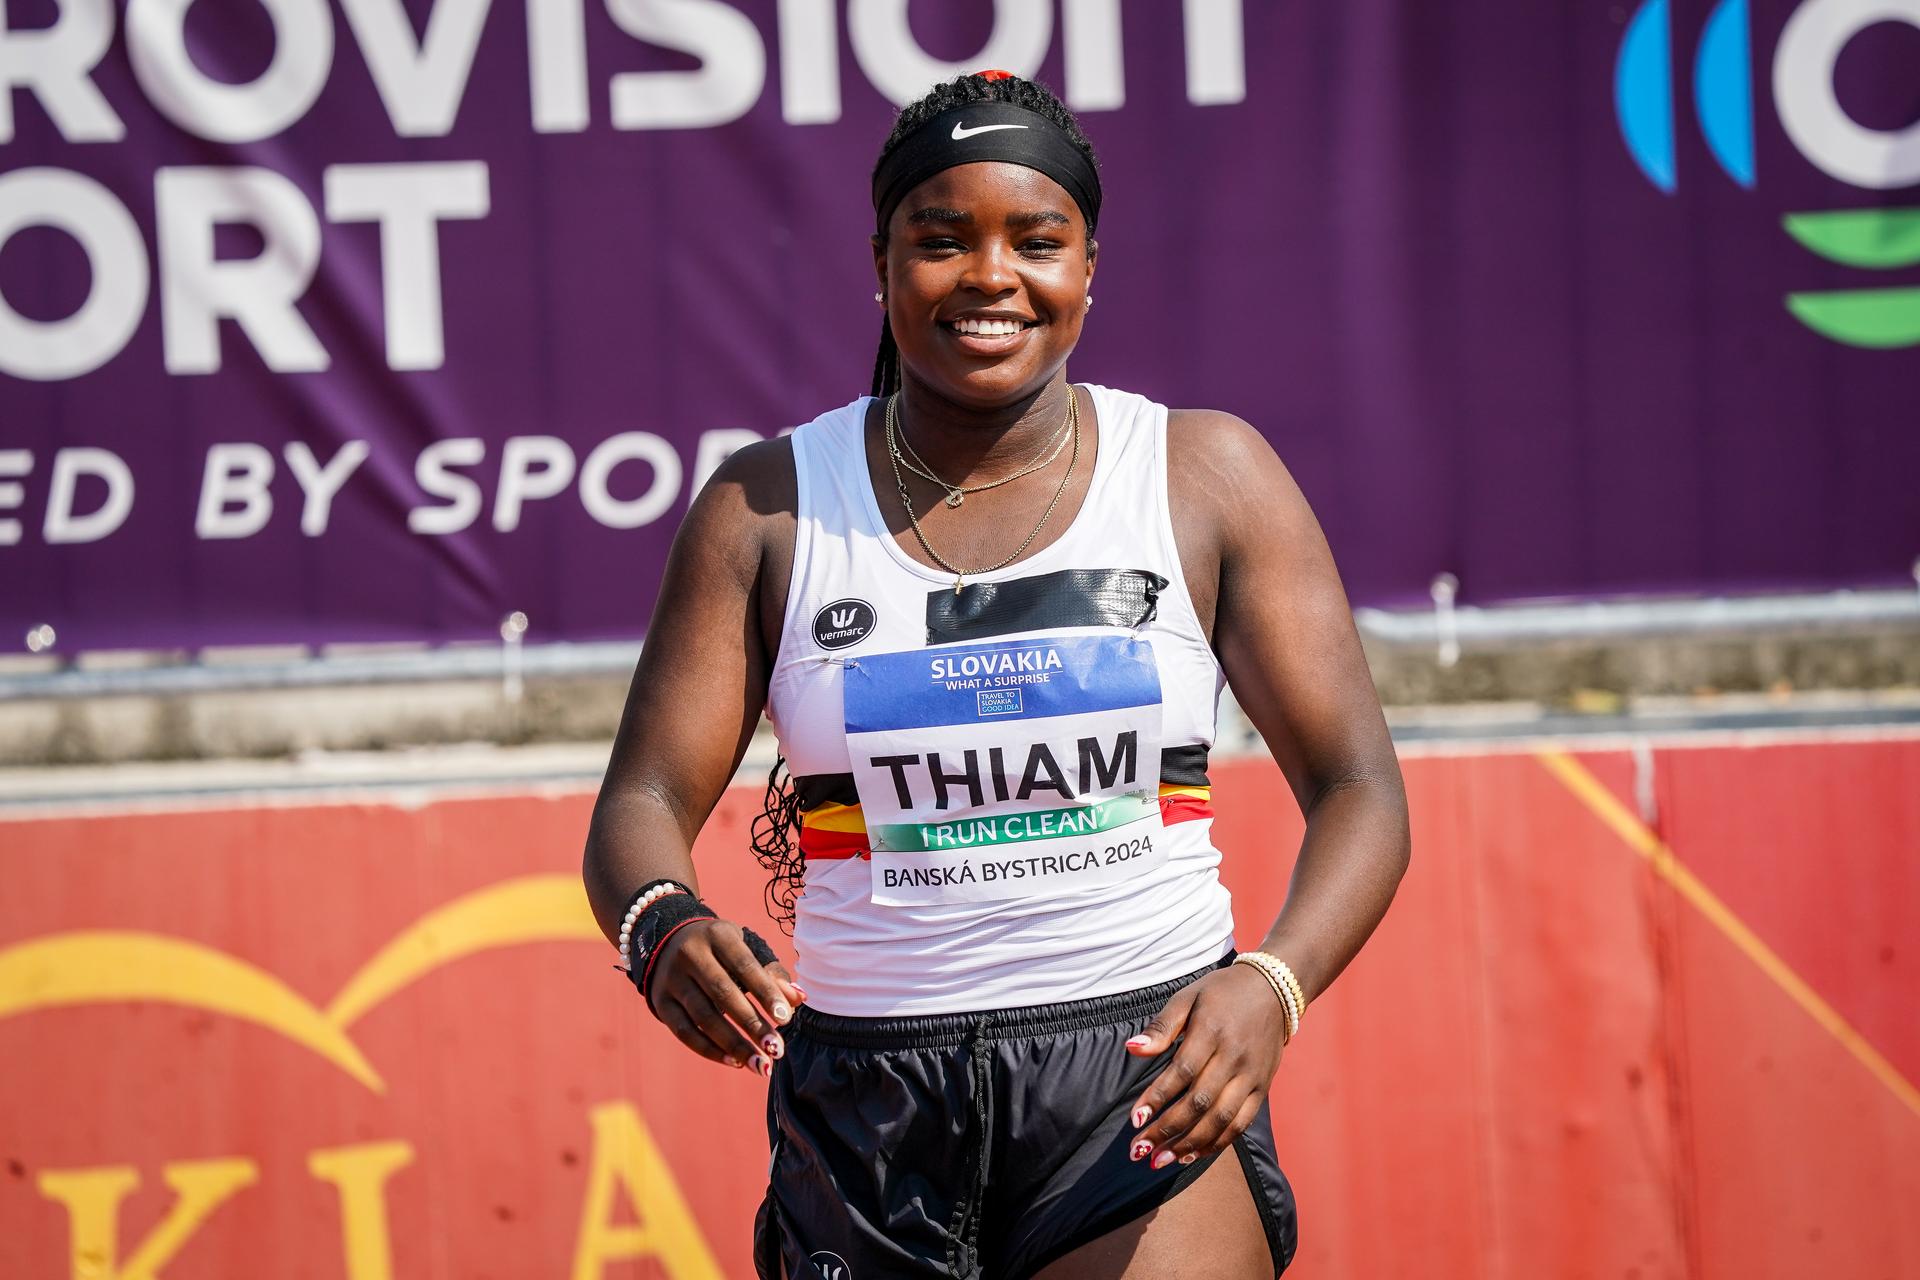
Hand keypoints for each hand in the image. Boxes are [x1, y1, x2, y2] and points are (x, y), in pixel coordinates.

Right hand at [648, 918, 805, 1075]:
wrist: (669, 941)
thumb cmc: (721, 950)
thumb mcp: (745, 948)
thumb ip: (771, 973)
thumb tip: (797, 999)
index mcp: (717, 935)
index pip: (745, 965)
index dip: (765, 992)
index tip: (786, 1019)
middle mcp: (690, 954)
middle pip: (723, 994)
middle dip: (752, 1025)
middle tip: (776, 1050)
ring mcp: (672, 978)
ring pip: (703, 1016)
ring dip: (734, 1045)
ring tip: (759, 1065)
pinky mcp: (660, 1002)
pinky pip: (684, 1031)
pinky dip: (709, 1050)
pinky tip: (734, 1062)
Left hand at [1123, 965, 1287, 1168]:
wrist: (1274, 990)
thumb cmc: (1221, 993)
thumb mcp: (1188, 997)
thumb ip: (1162, 1026)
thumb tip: (1132, 1049)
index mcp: (1212, 1031)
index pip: (1181, 1072)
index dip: (1157, 1098)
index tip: (1135, 1119)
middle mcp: (1234, 1057)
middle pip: (1199, 1102)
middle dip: (1167, 1130)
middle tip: (1139, 1150)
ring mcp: (1251, 1076)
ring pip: (1220, 1120)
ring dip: (1188, 1145)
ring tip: (1159, 1161)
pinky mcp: (1263, 1088)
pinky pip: (1240, 1123)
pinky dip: (1217, 1143)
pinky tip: (1191, 1155)